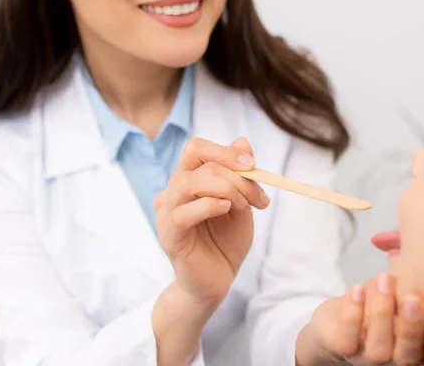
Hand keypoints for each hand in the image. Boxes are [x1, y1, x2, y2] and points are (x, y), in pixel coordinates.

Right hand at [153, 137, 269, 305]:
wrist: (216, 283)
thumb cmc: (226, 243)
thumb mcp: (241, 205)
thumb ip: (240, 176)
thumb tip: (242, 140)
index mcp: (188, 181)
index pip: (197, 148)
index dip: (225, 151)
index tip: (253, 164)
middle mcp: (172, 192)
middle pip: (196, 159)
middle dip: (233, 171)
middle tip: (257, 196)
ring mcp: (166, 213)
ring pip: (190, 182)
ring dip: (225, 188)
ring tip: (243, 206)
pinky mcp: (168, 236)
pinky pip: (183, 213)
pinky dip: (209, 205)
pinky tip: (226, 210)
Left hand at [296, 274, 423, 364]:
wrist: (335, 324)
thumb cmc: (375, 304)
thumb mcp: (397, 287)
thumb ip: (406, 268)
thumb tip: (396, 240)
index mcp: (417, 347)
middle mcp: (396, 358)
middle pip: (408, 354)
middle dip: (412, 327)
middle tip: (413, 298)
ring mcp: (367, 357)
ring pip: (379, 347)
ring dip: (382, 312)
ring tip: (384, 279)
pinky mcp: (342, 348)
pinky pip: (347, 338)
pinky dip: (353, 313)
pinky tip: (357, 289)